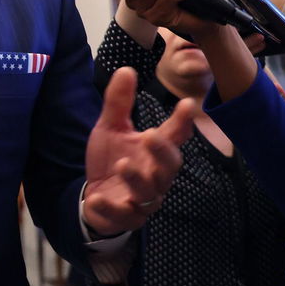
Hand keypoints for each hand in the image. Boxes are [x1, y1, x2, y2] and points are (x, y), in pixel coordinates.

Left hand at [83, 67, 192, 233]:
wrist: (95, 199)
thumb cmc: (111, 160)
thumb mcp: (111, 129)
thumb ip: (118, 103)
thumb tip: (126, 69)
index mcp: (154, 152)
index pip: (175, 135)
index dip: (183, 122)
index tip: (189, 103)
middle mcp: (155, 175)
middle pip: (169, 166)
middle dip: (162, 152)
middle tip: (150, 136)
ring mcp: (142, 199)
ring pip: (149, 192)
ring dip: (138, 179)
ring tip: (123, 164)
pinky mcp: (126, 217)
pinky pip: (122, 215)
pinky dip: (110, 207)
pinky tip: (97, 197)